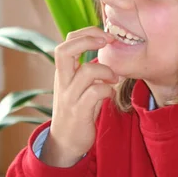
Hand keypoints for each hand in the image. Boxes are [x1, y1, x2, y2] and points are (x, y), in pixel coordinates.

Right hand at [41, 27, 116, 166]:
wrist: (65, 143)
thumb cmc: (77, 112)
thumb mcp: (79, 88)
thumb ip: (88, 72)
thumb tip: (106, 54)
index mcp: (63, 73)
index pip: (67, 42)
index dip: (86, 33)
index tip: (105, 35)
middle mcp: (62, 82)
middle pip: (64, 50)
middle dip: (87, 39)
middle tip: (107, 41)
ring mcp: (69, 97)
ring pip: (86, 71)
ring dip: (106, 70)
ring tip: (114, 78)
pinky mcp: (78, 112)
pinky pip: (95, 93)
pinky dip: (107, 90)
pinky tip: (110, 94)